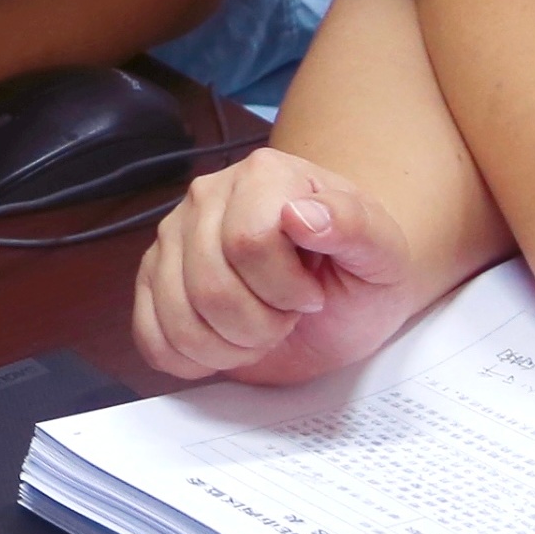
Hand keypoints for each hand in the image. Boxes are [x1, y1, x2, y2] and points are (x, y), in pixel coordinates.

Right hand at [131, 148, 438, 387]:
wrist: (341, 292)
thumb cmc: (361, 271)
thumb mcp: (383, 253)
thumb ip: (353, 226)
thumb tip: (303, 214)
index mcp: (265, 174)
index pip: (247, 242)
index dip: (283, 289)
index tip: (312, 296)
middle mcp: (207, 195)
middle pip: (210, 287)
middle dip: (260, 326)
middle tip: (288, 319)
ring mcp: (173, 236)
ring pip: (178, 316)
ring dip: (228, 347)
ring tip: (260, 331)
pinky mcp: (154, 277)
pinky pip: (151, 335)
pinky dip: (192, 359)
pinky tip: (225, 345)